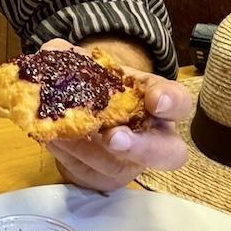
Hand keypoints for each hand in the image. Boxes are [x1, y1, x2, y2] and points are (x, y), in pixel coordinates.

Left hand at [38, 38, 193, 191]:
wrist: (78, 114)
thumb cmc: (95, 86)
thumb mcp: (87, 66)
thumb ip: (71, 56)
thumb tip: (52, 53)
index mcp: (158, 102)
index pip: (179, 102)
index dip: (171, 102)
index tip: (155, 100)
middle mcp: (152, 137)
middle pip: (167, 153)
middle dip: (140, 147)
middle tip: (114, 137)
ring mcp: (128, 162)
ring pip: (116, 165)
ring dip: (87, 150)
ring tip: (62, 133)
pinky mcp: (101, 176)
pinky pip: (88, 172)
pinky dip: (66, 155)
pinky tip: (52, 139)